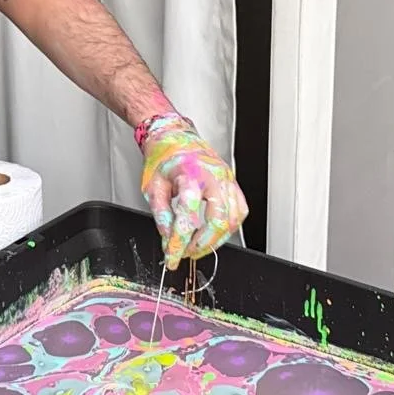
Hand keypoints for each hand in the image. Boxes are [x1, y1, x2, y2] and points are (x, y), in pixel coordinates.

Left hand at [139, 114, 248, 268]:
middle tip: (187, 252)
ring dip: (217, 239)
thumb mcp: (152, 187)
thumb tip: (168, 241)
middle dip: (202, 244)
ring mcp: (226, 178)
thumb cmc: (163, 157)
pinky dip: (230, 226)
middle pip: (218, 221)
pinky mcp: (232, 182)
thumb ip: (161, 216)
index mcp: (189, 175)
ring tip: (199, 245)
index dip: (179, 243)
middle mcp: (213, 176)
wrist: (174, 136)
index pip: (187, 218)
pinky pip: (241, 210)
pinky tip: (215, 231)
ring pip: (234, 218)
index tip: (172, 258)